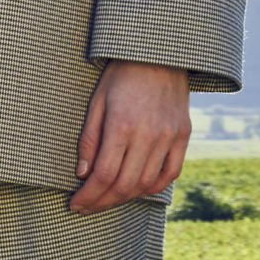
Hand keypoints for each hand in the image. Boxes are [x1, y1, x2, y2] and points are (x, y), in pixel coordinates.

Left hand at [70, 61, 190, 212]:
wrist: (159, 53)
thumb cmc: (121, 75)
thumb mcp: (97, 102)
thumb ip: (89, 140)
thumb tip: (83, 174)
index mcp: (122, 125)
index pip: (103, 175)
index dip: (88, 196)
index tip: (76, 204)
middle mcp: (148, 135)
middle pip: (124, 185)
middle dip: (102, 202)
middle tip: (88, 206)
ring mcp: (169, 136)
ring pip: (146, 183)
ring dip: (124, 198)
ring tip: (108, 198)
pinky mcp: (183, 135)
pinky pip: (171, 173)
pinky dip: (153, 187)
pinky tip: (137, 189)